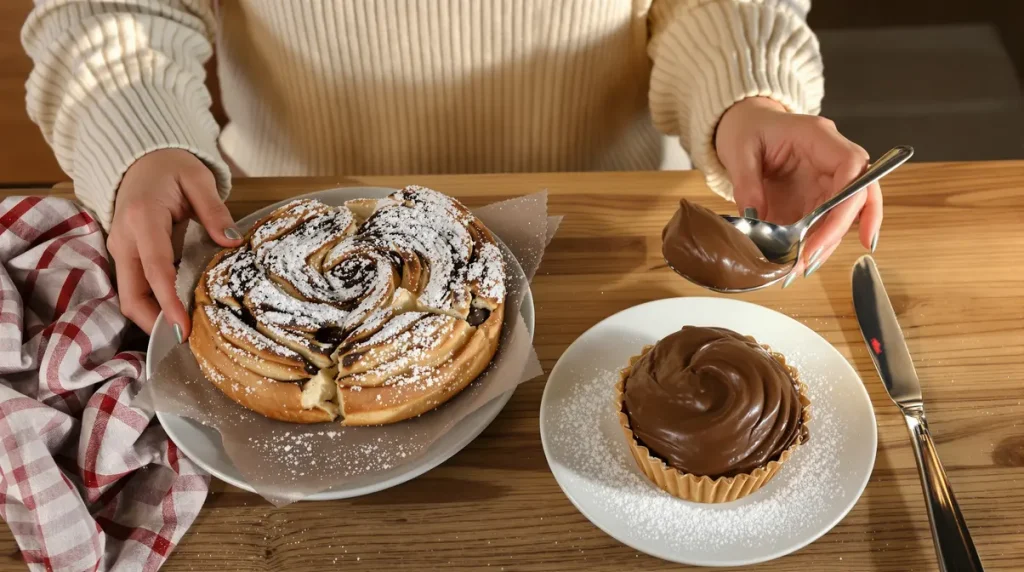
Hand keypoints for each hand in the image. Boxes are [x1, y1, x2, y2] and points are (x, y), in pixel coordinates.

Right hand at [107, 149, 240, 337]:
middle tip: (188, 340)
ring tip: (188, 332)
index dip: (168, 301)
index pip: (155, 268)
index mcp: (142, 218)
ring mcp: (121, 250)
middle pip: (131, 295)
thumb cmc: (170, 167)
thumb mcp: (197, 179)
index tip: (183, 326)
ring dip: (154, 317)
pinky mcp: (126, 256)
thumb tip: (231, 241)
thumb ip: (213, 210)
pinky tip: (179, 314)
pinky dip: (154, 304)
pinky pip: (136, 288)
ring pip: (130, 296)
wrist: (140, 159)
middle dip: (155, 322)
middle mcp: (124, 239)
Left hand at [715, 97, 880, 284]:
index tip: (832, 231)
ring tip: (799, 269)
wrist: (747, 126)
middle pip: (858, 196)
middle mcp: (831, 159)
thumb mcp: (739, 150)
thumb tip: (754, 217)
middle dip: (838, 232)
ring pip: (843, 216)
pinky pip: (823, 223)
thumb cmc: (748, 129)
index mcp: (819, 137)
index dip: (851, 201)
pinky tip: (797, 262)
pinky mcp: (816, 197)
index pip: (851, 166)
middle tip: (811, 260)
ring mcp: (826, 180)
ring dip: (825, 244)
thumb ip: (746, 182)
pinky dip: (813, 243)